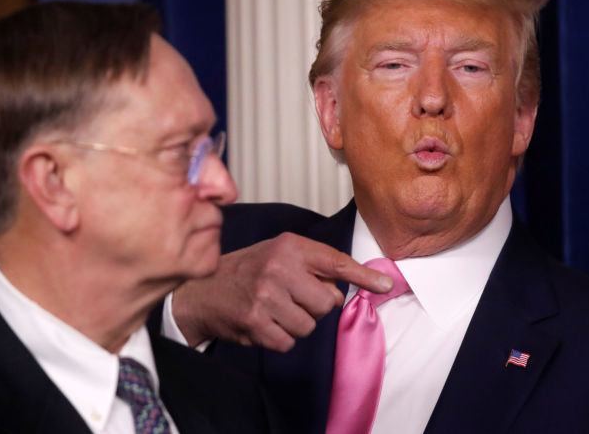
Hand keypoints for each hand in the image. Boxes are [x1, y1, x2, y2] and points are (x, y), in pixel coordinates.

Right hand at [171, 232, 392, 351]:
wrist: (203, 290)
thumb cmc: (248, 270)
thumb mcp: (280, 252)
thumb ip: (314, 264)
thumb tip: (349, 288)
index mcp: (290, 246)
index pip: (336, 262)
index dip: (364, 277)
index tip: (386, 286)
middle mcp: (279, 268)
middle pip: (327, 303)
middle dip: (315, 307)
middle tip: (293, 298)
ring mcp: (267, 296)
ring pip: (310, 325)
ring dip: (297, 324)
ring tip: (275, 309)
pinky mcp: (256, 323)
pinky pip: (289, 342)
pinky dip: (281, 338)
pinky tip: (265, 323)